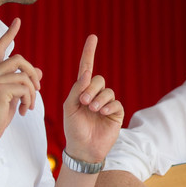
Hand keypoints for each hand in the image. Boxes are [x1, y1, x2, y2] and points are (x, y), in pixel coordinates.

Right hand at [0, 18, 41, 145]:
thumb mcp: (12, 96)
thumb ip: (23, 82)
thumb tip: (40, 72)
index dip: (9, 33)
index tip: (17, 21)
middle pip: (20, 59)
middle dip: (34, 73)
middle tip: (38, 90)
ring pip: (25, 76)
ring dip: (33, 93)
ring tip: (30, 106)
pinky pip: (25, 88)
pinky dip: (30, 100)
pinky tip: (25, 111)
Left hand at [62, 34, 123, 164]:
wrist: (83, 148)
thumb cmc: (73, 128)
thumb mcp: (70, 107)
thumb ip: (77, 89)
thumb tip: (87, 75)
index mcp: (82, 91)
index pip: (86, 68)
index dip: (89, 53)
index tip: (92, 37)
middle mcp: (95, 95)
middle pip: (98, 79)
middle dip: (91, 88)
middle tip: (84, 101)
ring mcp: (107, 103)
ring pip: (107, 90)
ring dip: (98, 99)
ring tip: (92, 110)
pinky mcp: (116, 113)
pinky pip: (115, 102)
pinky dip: (108, 106)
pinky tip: (102, 113)